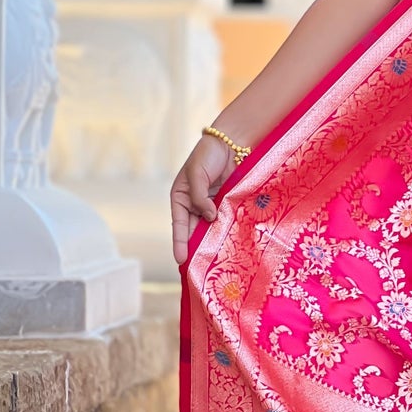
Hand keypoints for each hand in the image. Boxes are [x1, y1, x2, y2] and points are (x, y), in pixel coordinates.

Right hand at [170, 132, 237, 266]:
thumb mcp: (196, 173)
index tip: (180, 260)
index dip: (180, 242)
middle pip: (194, 231)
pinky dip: (227, 231)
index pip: (179, 224)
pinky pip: (226, 220)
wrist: (233, 143)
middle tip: (198, 268)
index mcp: (181, 197)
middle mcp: (195, 204)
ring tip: (214, 262)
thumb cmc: (208, 154)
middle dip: (196, 248)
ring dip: (212, 241)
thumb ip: (199, 195)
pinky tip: (230, 244)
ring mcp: (213, 205)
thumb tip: (209, 217)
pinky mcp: (229, 204)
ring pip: (211, 228)